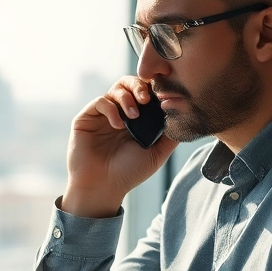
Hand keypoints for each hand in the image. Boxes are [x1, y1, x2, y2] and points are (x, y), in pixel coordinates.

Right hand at [64, 76, 177, 216]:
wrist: (103, 186)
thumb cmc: (129, 173)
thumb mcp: (157, 154)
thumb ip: (171, 134)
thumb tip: (184, 112)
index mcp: (138, 119)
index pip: (147, 93)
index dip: (155, 89)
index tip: (164, 95)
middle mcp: (120, 113)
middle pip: (131, 83)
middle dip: (141, 86)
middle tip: (147, 98)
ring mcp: (104, 114)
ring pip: (117, 88)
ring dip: (128, 97)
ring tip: (134, 115)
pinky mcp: (87, 117)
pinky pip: (101, 101)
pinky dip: (111, 109)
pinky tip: (118, 125)